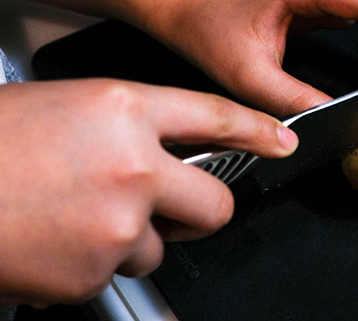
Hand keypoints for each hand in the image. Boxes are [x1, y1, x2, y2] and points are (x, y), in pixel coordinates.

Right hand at [0, 79, 296, 305]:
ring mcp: (118, 223)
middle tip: (171, 209)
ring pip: (160, 246)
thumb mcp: (67, 107)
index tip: (281, 142)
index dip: (256, 131)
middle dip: (199, 211)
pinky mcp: (94, 273)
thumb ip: (129, 125)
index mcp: (125, 108)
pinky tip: (54, 239)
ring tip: (75, 216)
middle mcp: (133, 164)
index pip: (216, 117)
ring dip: (131, 238)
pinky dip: (91, 264)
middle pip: (214, 202)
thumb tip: (166, 149)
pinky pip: (116, 273)